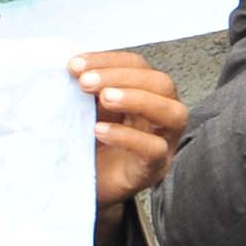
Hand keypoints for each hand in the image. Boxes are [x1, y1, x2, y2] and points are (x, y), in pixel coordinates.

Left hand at [71, 51, 186, 203]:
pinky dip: (128, 136)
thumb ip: (87, 90)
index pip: (138, 65)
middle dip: (122, 76)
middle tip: (85, 82)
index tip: (75, 65)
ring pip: (172, 113)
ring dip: (136, 99)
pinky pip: (154, 149)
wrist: (86, 186)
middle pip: (161, 83)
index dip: (108, 60)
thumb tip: (72, 65)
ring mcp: (164, 142)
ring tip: (103, 98)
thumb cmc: (91, 144)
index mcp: (146, 93)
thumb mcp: (88, 110)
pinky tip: (101, 131)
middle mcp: (162, 114)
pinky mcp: (155, 168)